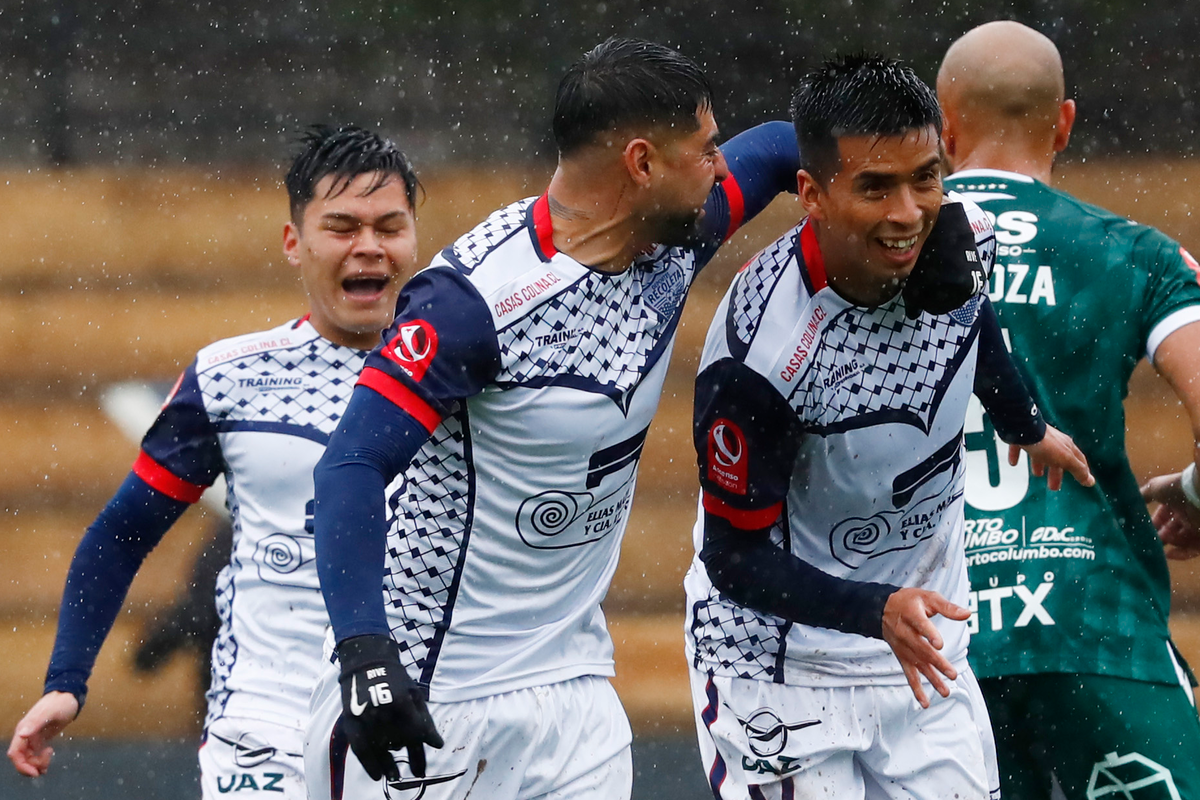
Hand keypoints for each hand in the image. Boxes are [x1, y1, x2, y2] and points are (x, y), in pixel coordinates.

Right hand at [8, 691, 79, 776]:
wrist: (69, 696)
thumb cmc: (60, 702)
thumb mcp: (50, 712)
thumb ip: (35, 722)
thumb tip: (21, 734)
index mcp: (24, 729)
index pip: (15, 753)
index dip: (22, 765)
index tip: (35, 772)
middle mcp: (25, 735)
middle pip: (21, 758)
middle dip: (31, 766)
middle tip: (45, 767)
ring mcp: (32, 737)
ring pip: (28, 758)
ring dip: (36, 764)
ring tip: (49, 758)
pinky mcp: (40, 739)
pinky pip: (35, 754)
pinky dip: (40, 760)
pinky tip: (48, 759)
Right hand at [337, 634, 442, 781]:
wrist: (368, 662)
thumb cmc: (396, 679)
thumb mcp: (415, 695)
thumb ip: (425, 721)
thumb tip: (438, 745)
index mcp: (402, 702)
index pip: (414, 734)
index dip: (419, 754)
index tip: (421, 769)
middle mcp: (383, 711)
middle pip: (398, 743)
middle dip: (408, 758)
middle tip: (416, 773)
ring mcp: (366, 716)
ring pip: (379, 749)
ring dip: (388, 764)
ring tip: (395, 776)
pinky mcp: (351, 720)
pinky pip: (359, 748)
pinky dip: (368, 763)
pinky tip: (376, 774)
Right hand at [881, 588, 969, 708]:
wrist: (882, 609)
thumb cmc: (908, 601)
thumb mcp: (927, 597)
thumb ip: (946, 607)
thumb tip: (967, 614)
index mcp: (912, 616)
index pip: (921, 626)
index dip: (929, 634)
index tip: (939, 644)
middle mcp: (906, 634)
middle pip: (922, 650)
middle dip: (937, 663)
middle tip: (952, 674)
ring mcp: (904, 648)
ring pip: (918, 665)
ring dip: (931, 679)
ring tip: (945, 691)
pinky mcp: (902, 657)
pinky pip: (909, 675)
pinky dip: (916, 689)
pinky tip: (925, 702)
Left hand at [1010, 424, 1093, 490]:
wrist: (1024, 429)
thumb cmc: (1046, 444)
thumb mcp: (1066, 460)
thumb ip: (1078, 470)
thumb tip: (1091, 481)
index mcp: (1066, 446)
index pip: (1078, 459)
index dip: (1081, 470)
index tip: (1082, 478)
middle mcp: (1053, 442)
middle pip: (1057, 459)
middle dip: (1057, 473)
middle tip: (1053, 487)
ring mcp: (1037, 439)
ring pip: (1040, 454)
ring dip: (1040, 464)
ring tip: (1037, 474)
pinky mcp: (1021, 438)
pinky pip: (1019, 448)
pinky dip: (1017, 455)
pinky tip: (1013, 463)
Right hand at [1141, 472, 1199, 559]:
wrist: (1197, 490)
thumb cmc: (1175, 488)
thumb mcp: (1153, 487)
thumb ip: (1142, 495)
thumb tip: (1125, 501)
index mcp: (1173, 502)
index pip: (1161, 517)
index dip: (1151, 524)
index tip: (1140, 531)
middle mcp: (1184, 514)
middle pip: (1170, 530)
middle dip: (1158, 537)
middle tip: (1146, 544)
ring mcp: (1194, 525)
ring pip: (1180, 540)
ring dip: (1168, 544)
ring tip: (1157, 548)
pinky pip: (1193, 548)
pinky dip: (1182, 553)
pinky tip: (1169, 554)